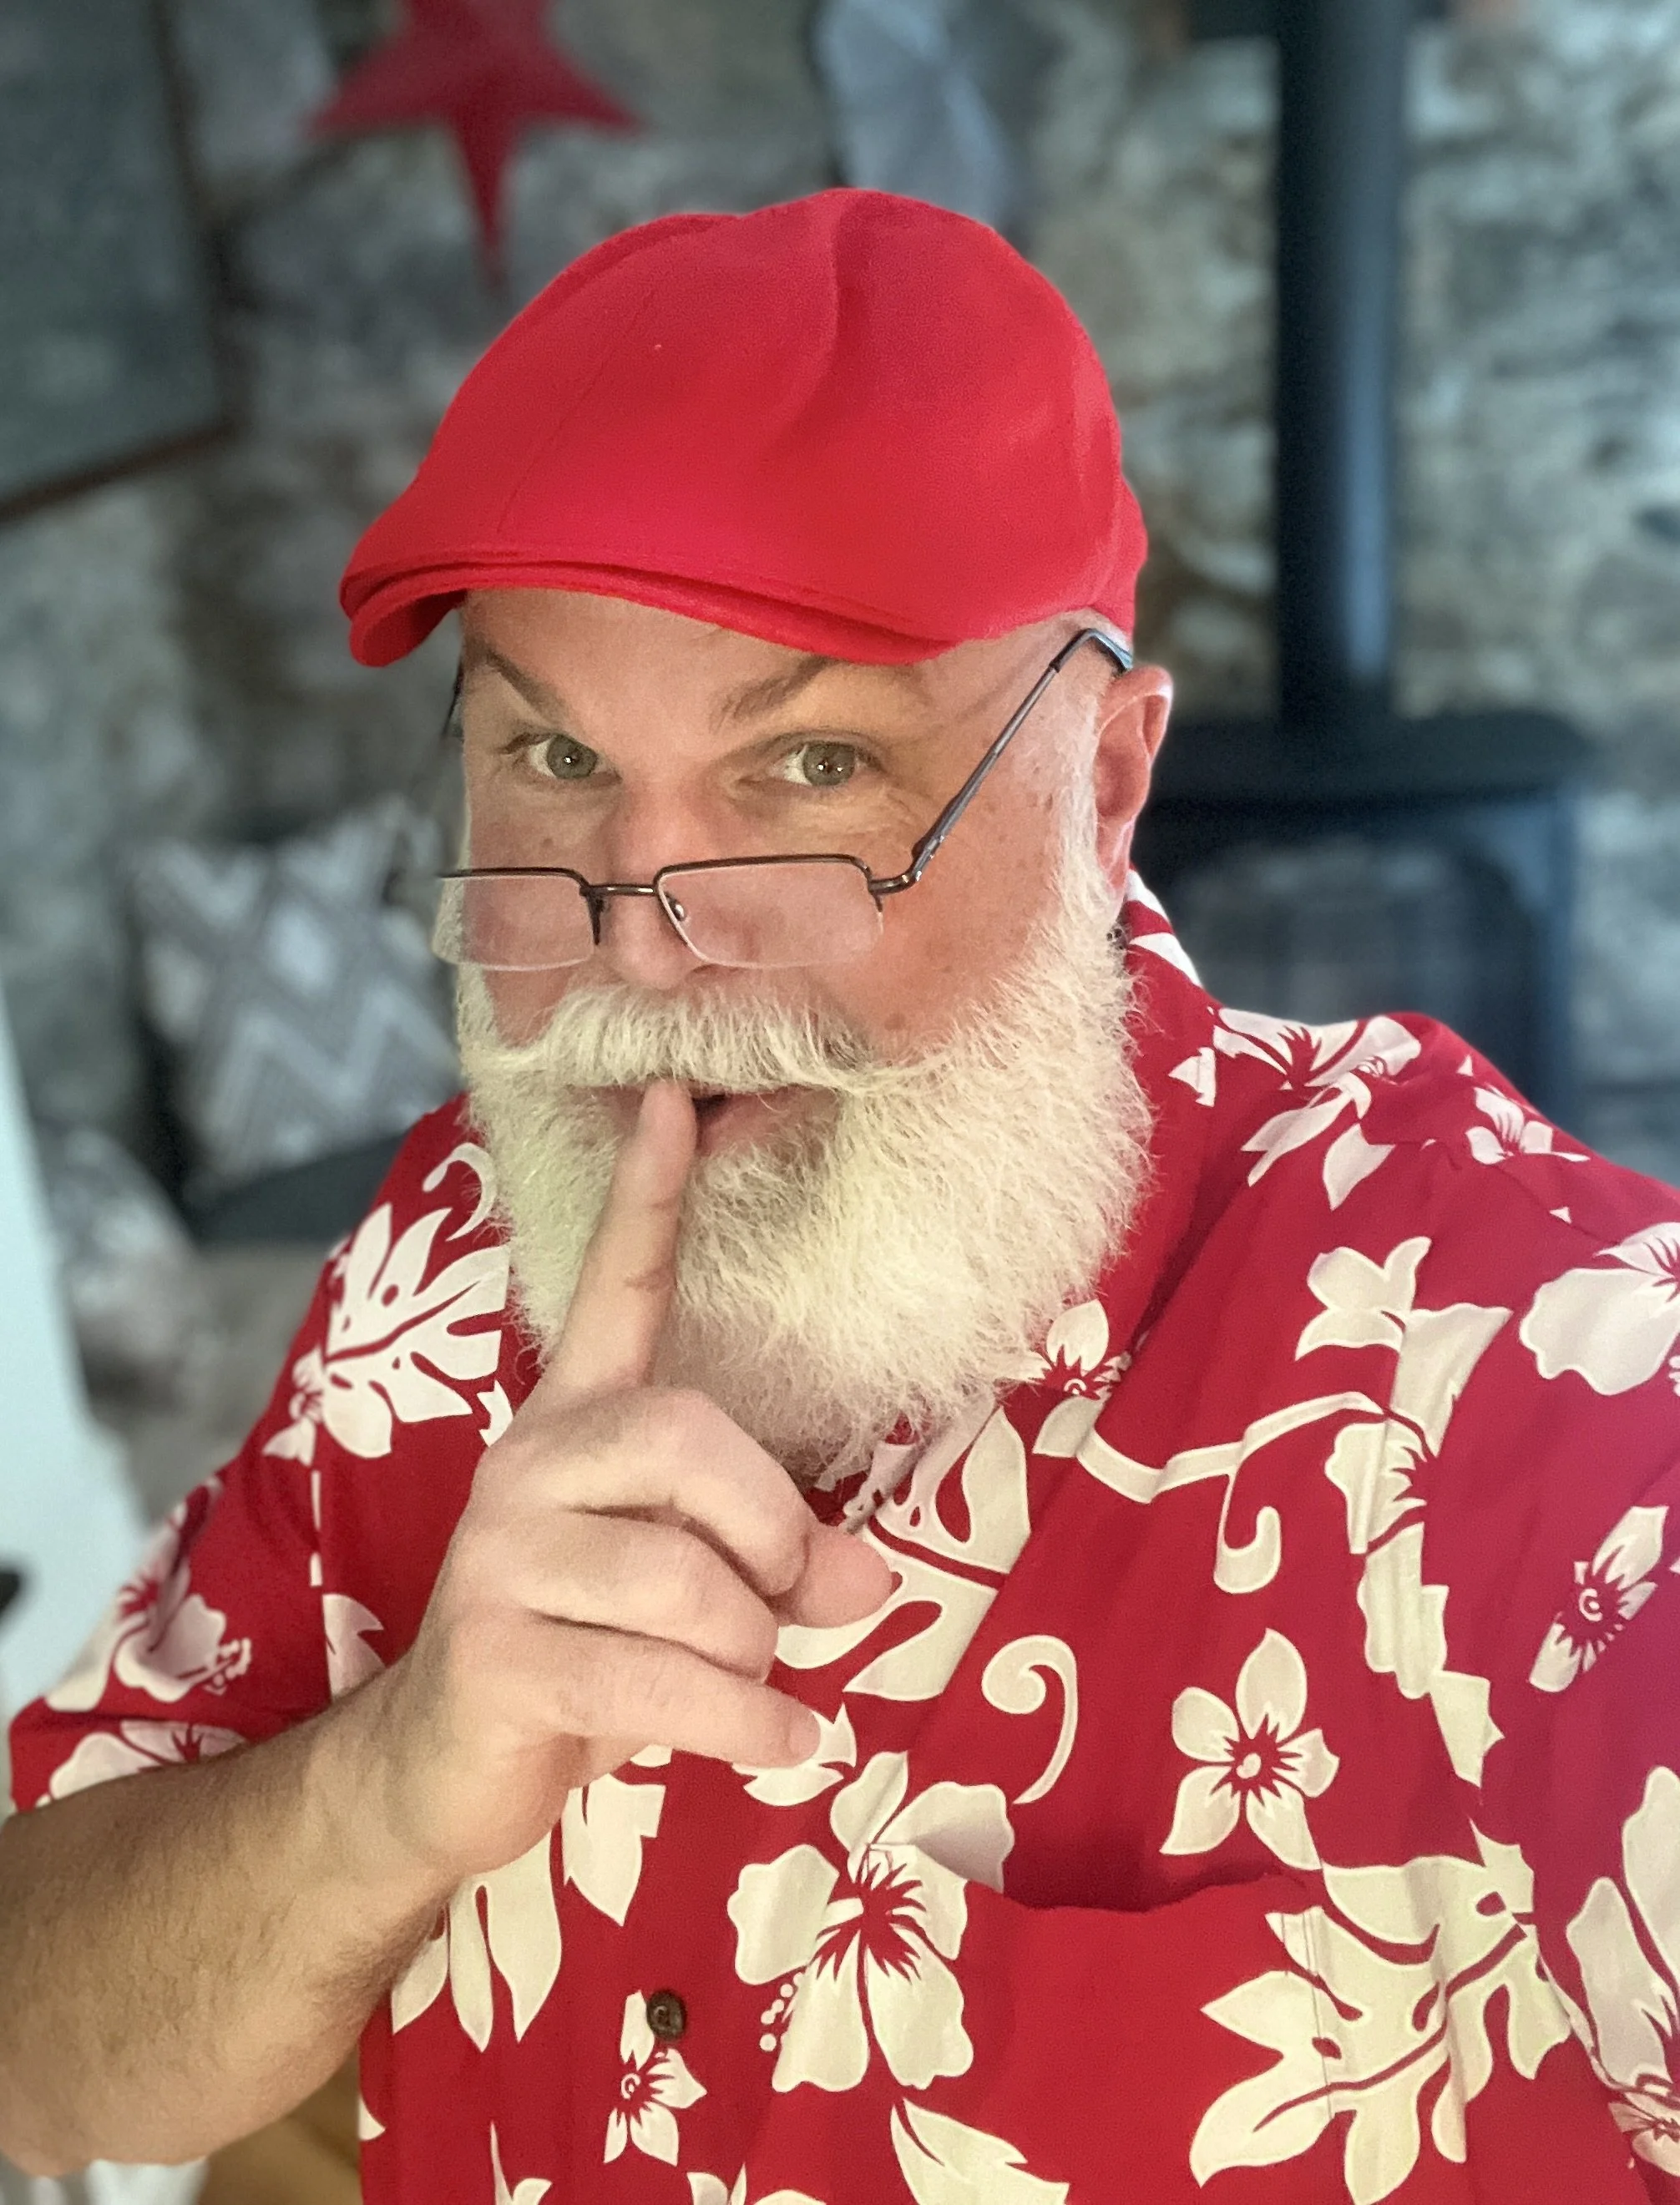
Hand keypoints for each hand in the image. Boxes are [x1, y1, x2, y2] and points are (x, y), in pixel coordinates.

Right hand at [370, 1081, 892, 1883]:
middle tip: (791, 1605)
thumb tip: (871, 1578)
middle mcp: (529, 1464)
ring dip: (754, 1654)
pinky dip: (747, 1726)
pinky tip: (782, 1744)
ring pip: (689, 1582)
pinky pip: (660, 1682)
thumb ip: (777, 1558)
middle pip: (687, 1441)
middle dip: (771, 1536)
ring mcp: (501, 1557)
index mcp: (575, 1423)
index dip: (646, 1200)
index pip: (611, 1290)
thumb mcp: (694, 1592)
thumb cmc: (588, 1652)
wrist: (439, 1765)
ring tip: (752, 1688)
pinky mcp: (496, 1655)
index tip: (674, 1097)